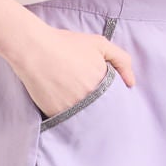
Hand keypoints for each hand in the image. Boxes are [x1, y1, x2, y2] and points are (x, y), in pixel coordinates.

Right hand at [15, 22, 134, 119]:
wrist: (34, 49)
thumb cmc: (66, 44)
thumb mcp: (100, 44)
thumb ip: (122, 60)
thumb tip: (131, 83)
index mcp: (104, 85)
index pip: (115, 101)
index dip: (109, 98)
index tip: (101, 92)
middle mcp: (90, 100)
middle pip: (100, 111)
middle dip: (97, 105)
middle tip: (85, 94)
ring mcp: (73, 109)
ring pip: (84, 118)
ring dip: (82, 112)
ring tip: (71, 96)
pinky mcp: (56, 115)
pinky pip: (66, 120)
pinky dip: (66, 114)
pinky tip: (60, 100)